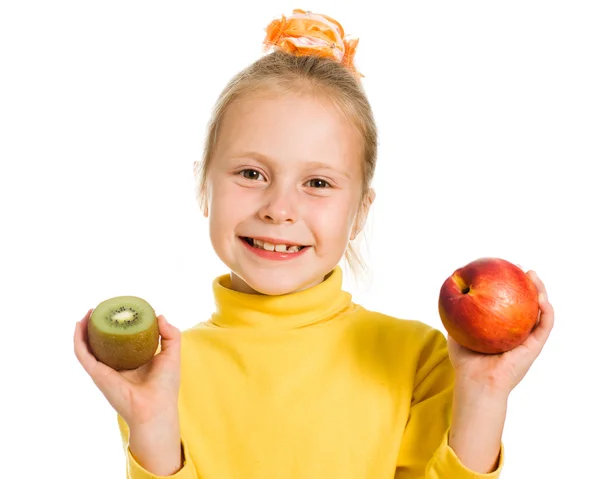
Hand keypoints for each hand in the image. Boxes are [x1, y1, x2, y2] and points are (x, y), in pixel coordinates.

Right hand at [73, 309, 181, 427]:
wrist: (155, 408)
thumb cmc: (165, 385)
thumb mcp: (171, 354)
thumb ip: (170, 334)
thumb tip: (159, 316)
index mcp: (131, 362)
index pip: (120, 341)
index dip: (117, 326)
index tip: (118, 311)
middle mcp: (115, 365)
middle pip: (101, 342)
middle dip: (98, 325)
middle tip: (100, 309)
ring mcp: (104, 370)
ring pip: (88, 346)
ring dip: (84, 329)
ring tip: (89, 312)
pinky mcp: (97, 374)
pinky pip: (83, 354)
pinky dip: (78, 340)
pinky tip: (80, 325)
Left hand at [447, 270, 553, 396]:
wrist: (476, 383)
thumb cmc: (465, 363)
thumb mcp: (456, 332)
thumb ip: (455, 315)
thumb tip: (448, 294)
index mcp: (502, 329)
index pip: (509, 304)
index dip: (511, 287)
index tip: (506, 270)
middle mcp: (517, 332)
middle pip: (527, 304)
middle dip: (529, 285)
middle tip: (523, 269)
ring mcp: (527, 339)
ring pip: (541, 311)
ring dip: (541, 292)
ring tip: (534, 276)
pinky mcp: (535, 347)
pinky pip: (545, 326)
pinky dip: (546, 311)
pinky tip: (541, 298)